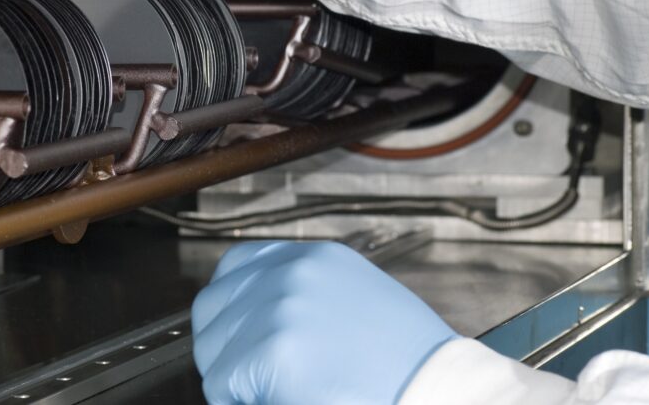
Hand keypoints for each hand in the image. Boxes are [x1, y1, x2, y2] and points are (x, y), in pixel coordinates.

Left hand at [192, 241, 457, 404]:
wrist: (436, 393)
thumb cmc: (405, 363)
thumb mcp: (355, 299)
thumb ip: (305, 294)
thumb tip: (253, 313)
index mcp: (315, 258)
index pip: (236, 264)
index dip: (229, 305)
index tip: (235, 332)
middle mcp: (293, 273)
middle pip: (212, 306)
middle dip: (223, 344)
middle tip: (252, 375)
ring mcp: (280, 309)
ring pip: (212, 350)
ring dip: (233, 375)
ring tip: (275, 389)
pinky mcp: (273, 351)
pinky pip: (222, 386)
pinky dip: (240, 401)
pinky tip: (281, 400)